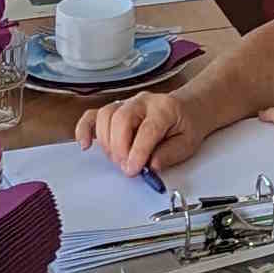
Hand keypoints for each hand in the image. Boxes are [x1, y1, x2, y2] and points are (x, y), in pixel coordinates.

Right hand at [77, 89, 201, 176]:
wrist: (188, 109)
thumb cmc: (187, 125)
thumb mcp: (187, 143)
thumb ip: (169, 154)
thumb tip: (150, 166)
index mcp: (164, 108)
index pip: (147, 129)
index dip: (138, 152)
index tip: (133, 170)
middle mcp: (142, 101)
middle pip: (121, 119)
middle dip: (120, 148)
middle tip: (126, 168)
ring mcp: (126, 103)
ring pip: (105, 116)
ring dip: (106, 143)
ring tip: (118, 160)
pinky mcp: (115, 109)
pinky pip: (94, 115)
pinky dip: (85, 129)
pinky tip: (85, 144)